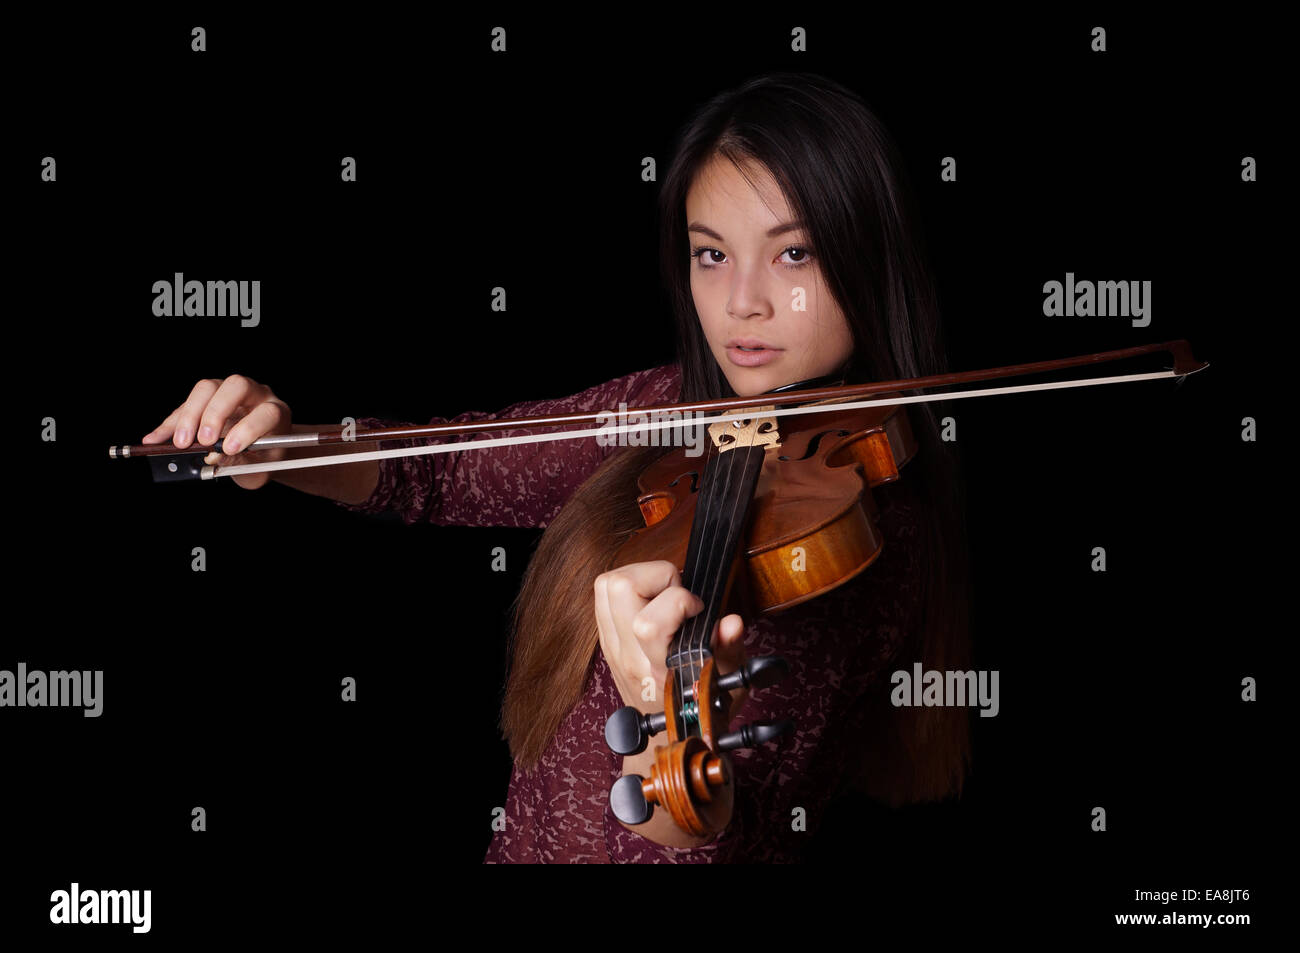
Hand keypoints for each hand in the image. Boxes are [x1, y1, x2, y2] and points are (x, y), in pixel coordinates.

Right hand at [141, 375, 292, 489]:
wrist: (261, 453)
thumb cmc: (262, 460)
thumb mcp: (257, 469)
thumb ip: (240, 464)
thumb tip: (213, 457)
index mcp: (276, 413)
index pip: (266, 412)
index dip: (248, 429)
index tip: (229, 448)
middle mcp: (256, 395)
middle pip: (236, 386)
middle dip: (216, 412)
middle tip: (202, 440)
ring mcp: (231, 392)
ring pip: (208, 387)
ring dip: (190, 414)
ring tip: (181, 442)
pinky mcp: (208, 397)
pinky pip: (186, 403)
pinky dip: (171, 422)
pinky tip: (156, 439)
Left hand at [594, 560, 747, 714]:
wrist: (666, 732)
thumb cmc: (697, 706)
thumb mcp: (727, 680)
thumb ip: (729, 648)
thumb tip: (732, 623)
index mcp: (659, 669)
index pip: (650, 623)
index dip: (681, 601)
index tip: (698, 609)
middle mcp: (629, 655)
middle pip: (620, 588)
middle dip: (656, 575)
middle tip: (677, 593)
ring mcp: (612, 645)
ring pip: (607, 585)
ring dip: (639, 576)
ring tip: (663, 593)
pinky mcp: (606, 638)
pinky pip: (603, 595)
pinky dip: (628, 586)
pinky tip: (651, 600)